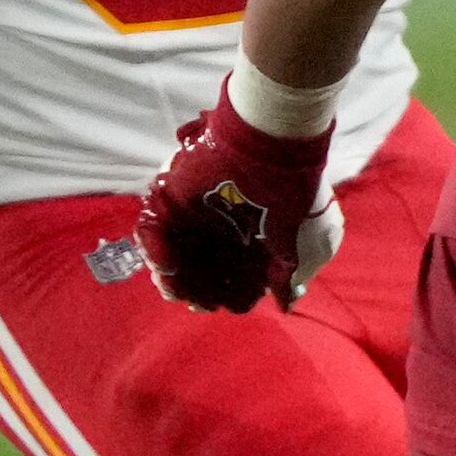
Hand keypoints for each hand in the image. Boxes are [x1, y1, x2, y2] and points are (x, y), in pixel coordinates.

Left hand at [136, 78, 338, 312]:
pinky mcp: (171, 202)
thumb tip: (285, 306)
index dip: (227, 295)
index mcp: (249, 240)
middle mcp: (221, 230)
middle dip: (196, 290)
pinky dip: (154, 251)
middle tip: (194, 301)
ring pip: (174, 256)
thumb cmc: (291, 196)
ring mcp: (195, 217)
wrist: (269, 149)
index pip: (232, 277)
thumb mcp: (302, 242)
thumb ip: (286, 276)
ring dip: (171, 277)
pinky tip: (166, 265)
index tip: (224, 305)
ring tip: (174, 286)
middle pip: (200, 271)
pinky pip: (153, 232)